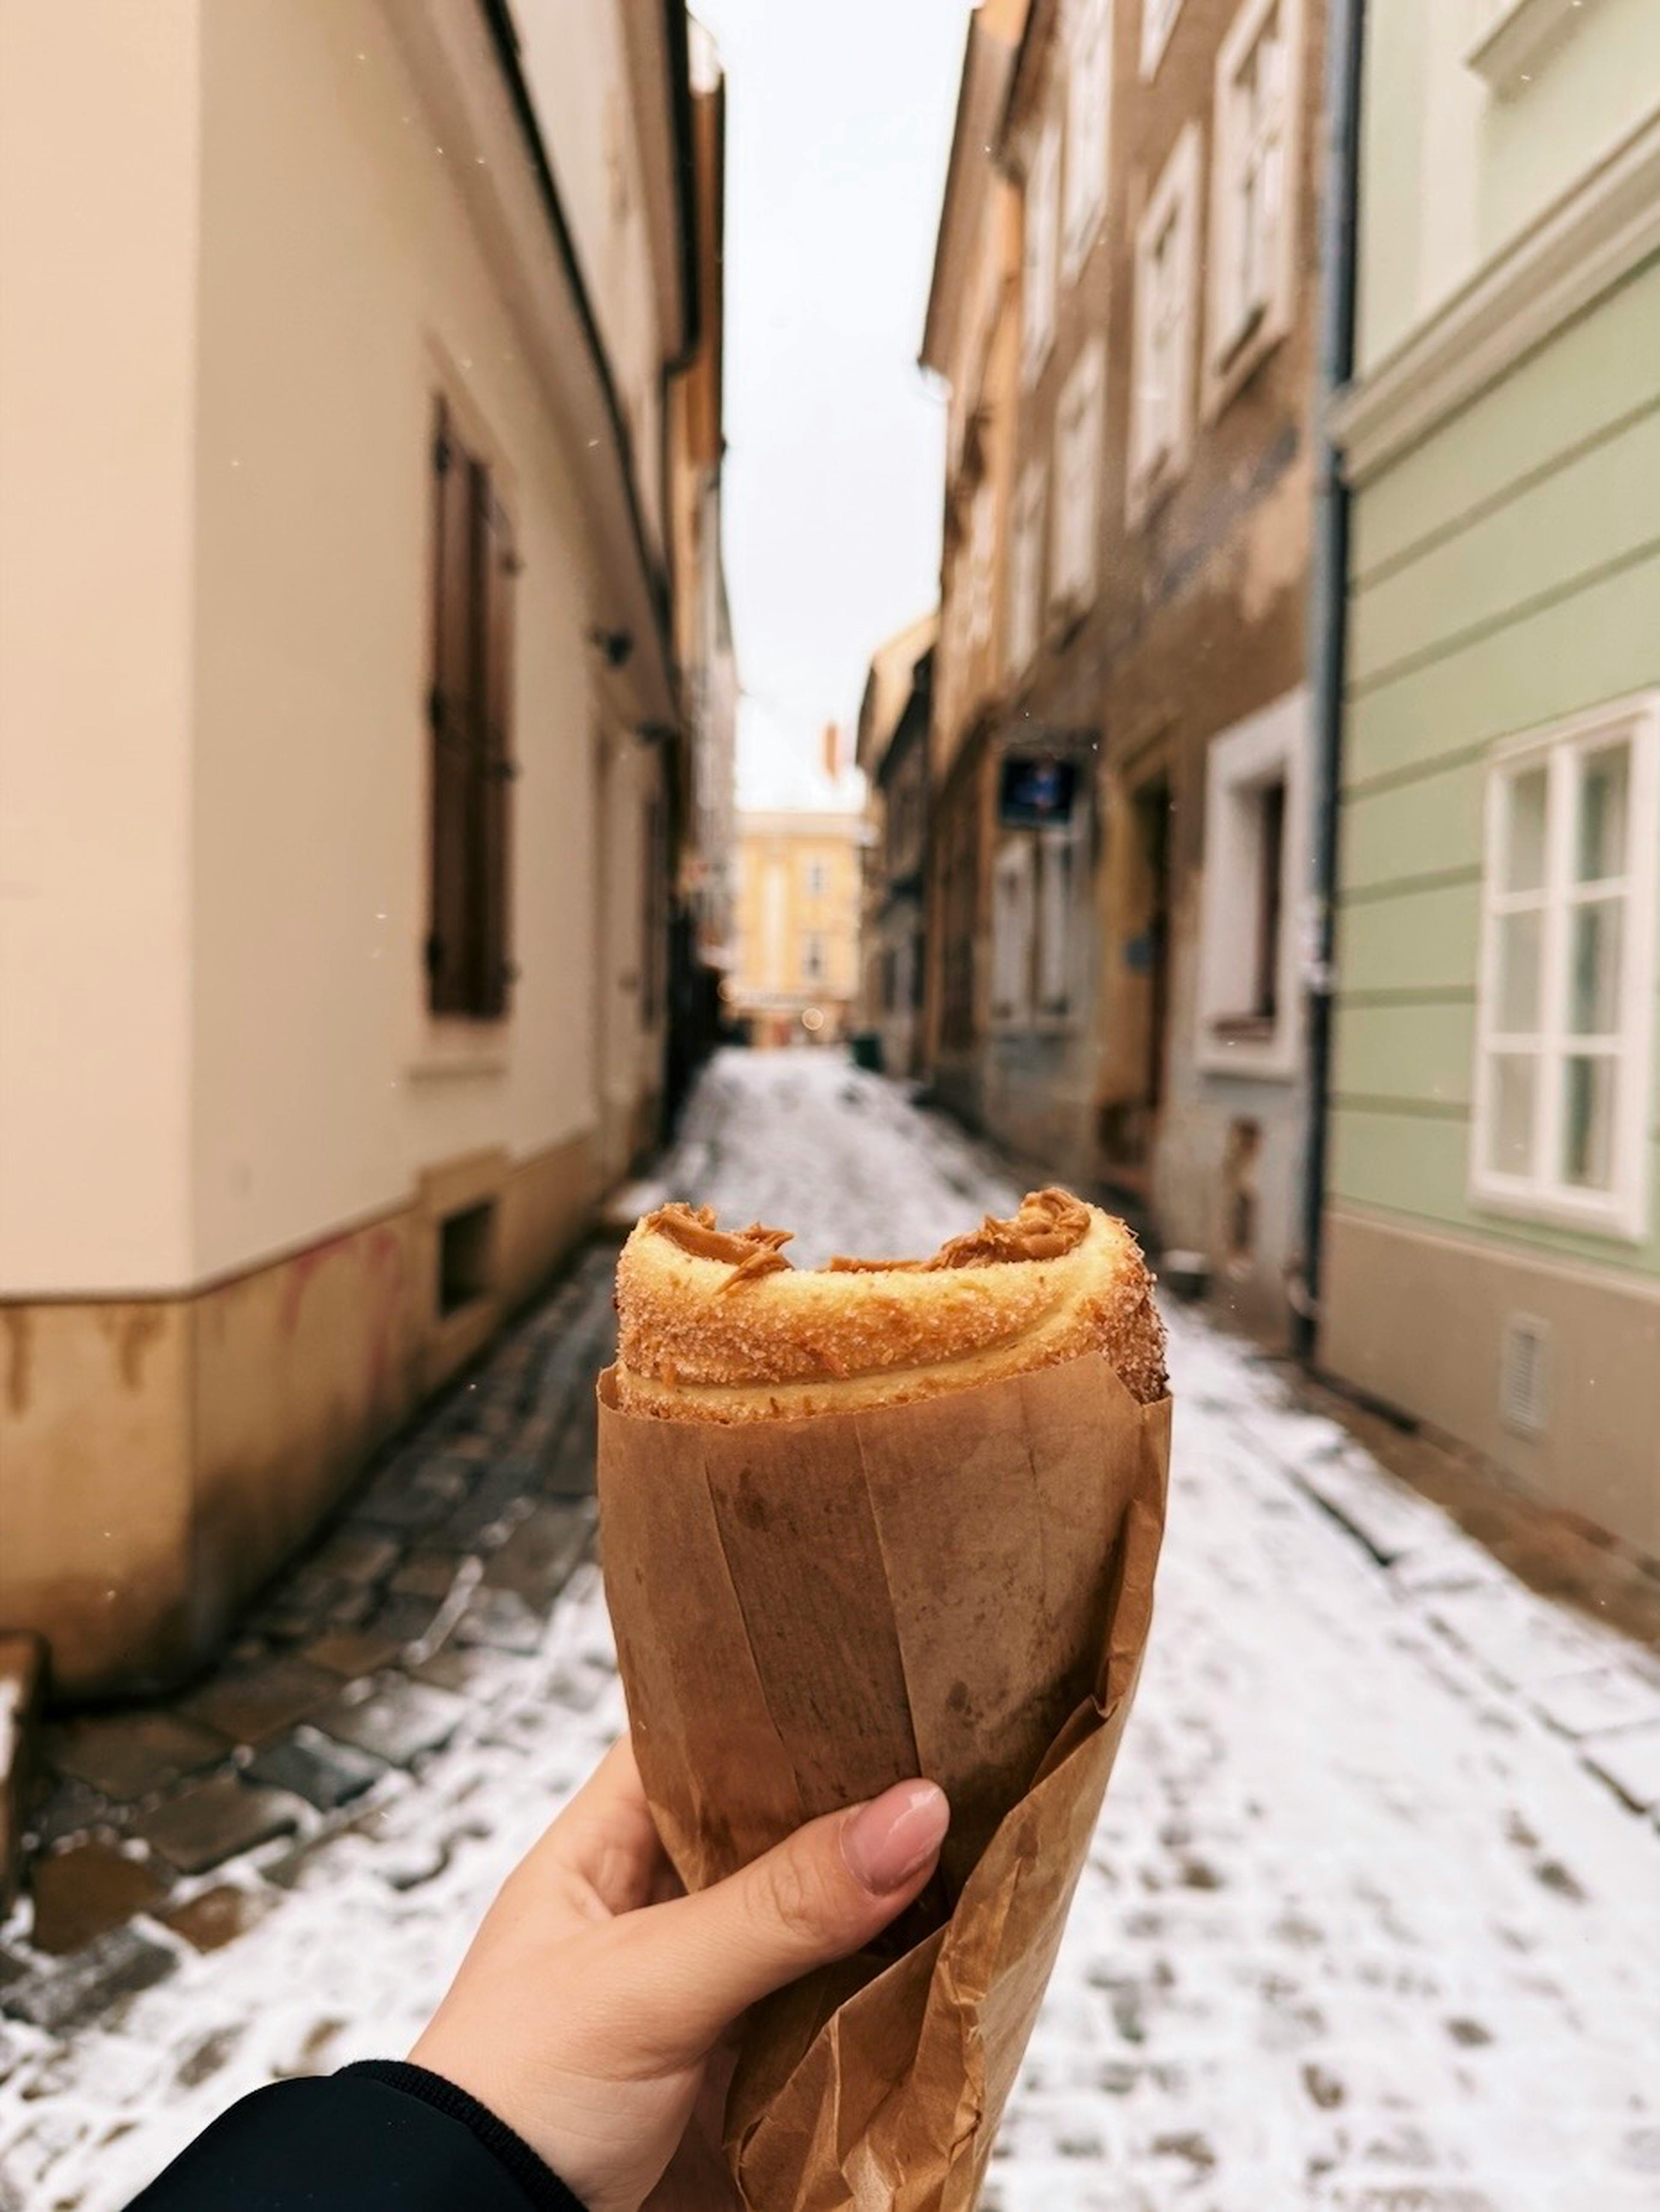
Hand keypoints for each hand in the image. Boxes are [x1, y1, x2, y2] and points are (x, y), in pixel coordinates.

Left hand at [409, 1739, 949, 2211]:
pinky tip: (929, 1950)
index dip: (774, 1708)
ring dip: (870, 1897)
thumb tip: (911, 1813)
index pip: (694, 1741)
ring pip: (803, 1914)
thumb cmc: (512, 2100)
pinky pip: (819, 2002)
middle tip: (944, 1760)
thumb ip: (780, 1905)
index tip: (867, 1678)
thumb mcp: (648, 1983)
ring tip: (962, 1842)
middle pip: (765, 1828)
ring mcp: (695, 1985)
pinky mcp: (735, 2063)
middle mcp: (650, 1907)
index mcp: (598, 1851)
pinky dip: (871, 1983)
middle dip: (846, 1805)